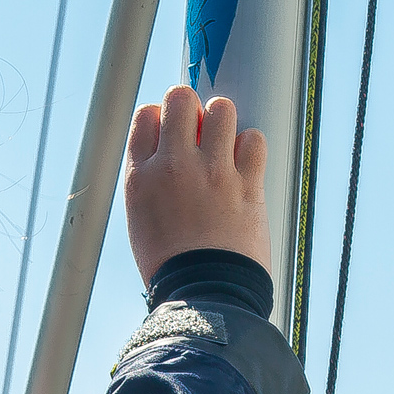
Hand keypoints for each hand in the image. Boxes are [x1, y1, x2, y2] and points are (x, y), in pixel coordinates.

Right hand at [124, 85, 270, 283]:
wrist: (205, 295)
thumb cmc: (173, 266)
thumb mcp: (141, 220)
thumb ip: (151, 181)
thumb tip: (169, 154)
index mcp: (140, 176)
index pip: (146, 115)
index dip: (163, 119)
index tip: (173, 138)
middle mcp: (173, 165)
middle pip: (180, 98)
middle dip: (192, 109)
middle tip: (199, 135)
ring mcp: (212, 171)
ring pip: (221, 109)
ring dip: (224, 121)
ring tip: (224, 146)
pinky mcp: (247, 184)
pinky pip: (253, 138)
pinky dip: (251, 146)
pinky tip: (244, 165)